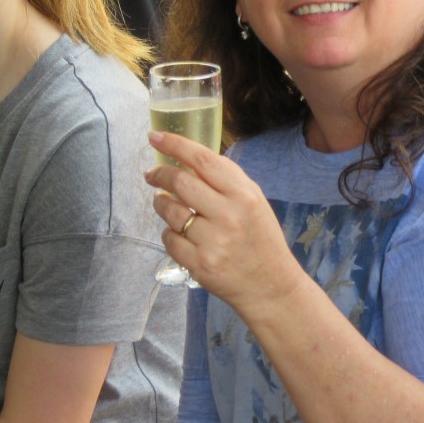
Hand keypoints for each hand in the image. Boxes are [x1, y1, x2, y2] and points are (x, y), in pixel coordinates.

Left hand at [145, 130, 306, 317]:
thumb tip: (188, 159)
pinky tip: (179, 233)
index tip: (155, 137)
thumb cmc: (261, 238)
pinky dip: (169, 233)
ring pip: (170, 212)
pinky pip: (169, 239)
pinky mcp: (199, 264)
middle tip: (151, 175)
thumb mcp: (254, 201)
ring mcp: (212, 242)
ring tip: (165, 204)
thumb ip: (226, 181)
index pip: (203, 160)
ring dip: (161, 204)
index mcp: (244, 195)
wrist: (271, 285)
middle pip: (180, 183)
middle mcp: (228, 215)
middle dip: (160, 174)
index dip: (176, 145)